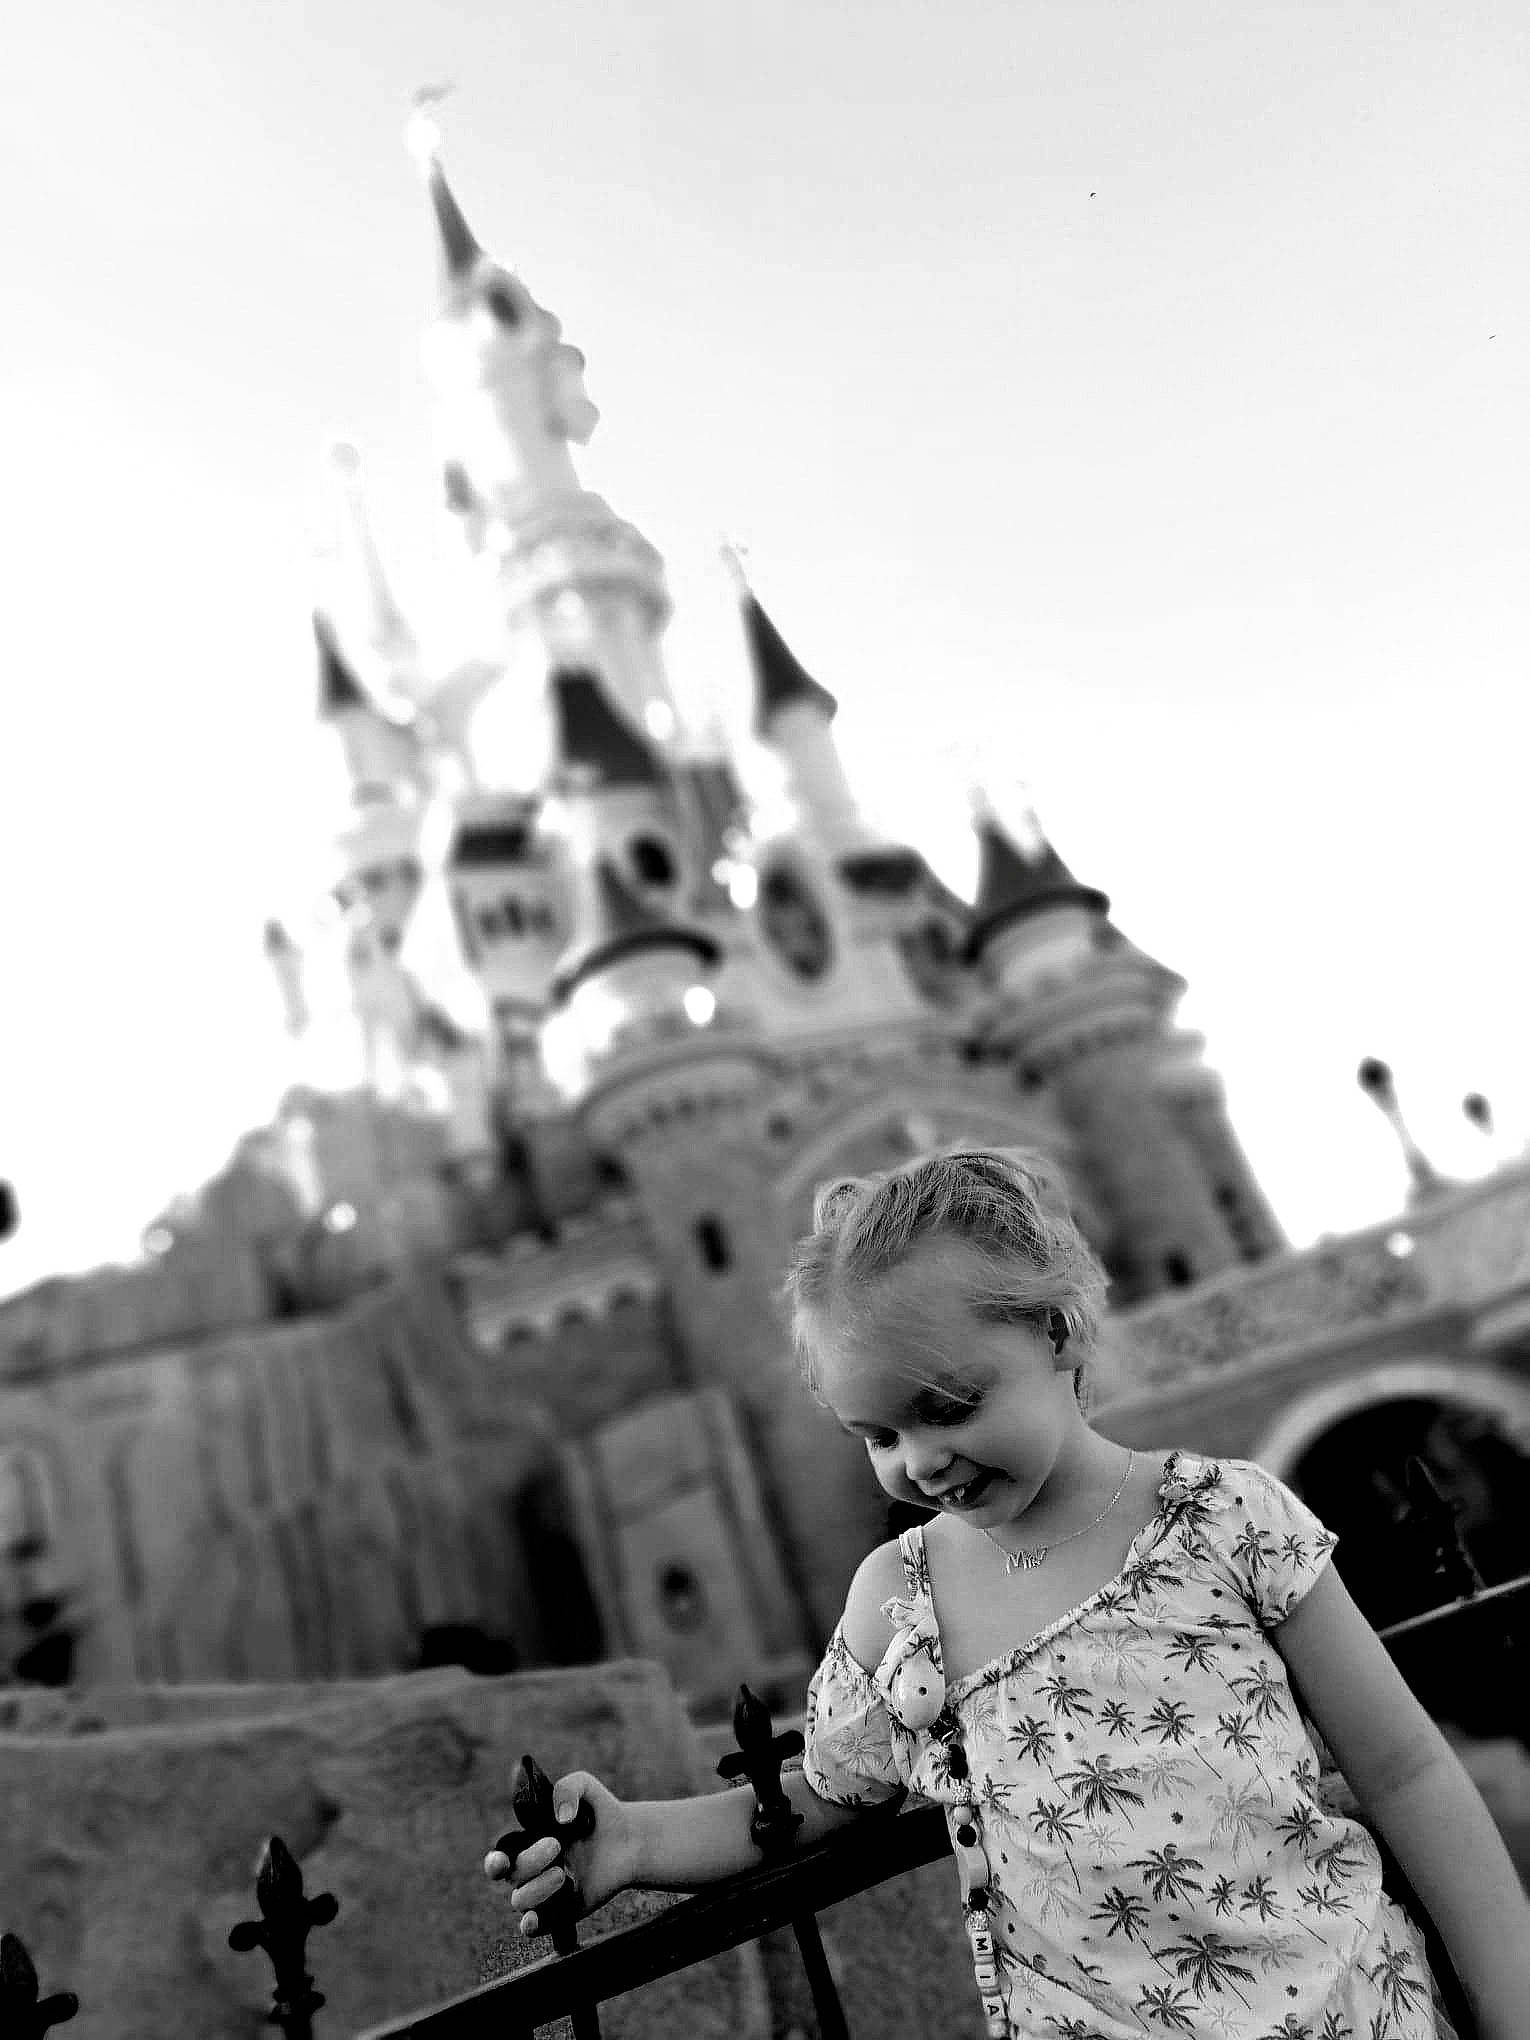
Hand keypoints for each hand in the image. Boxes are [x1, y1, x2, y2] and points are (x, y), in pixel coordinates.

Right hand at [484, 1770, 640, 1938]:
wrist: (629, 1839)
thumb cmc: (599, 1812)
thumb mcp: (584, 1786)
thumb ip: (567, 1787)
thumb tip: (560, 1818)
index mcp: (527, 1843)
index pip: (498, 1858)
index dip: (494, 1862)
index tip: (502, 1859)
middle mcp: (531, 1871)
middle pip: (511, 1875)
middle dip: (529, 1862)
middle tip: (556, 1845)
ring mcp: (544, 1893)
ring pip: (520, 1901)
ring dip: (536, 1888)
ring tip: (563, 1873)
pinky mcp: (561, 1912)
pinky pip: (536, 1927)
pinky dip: (531, 1924)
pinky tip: (535, 1918)